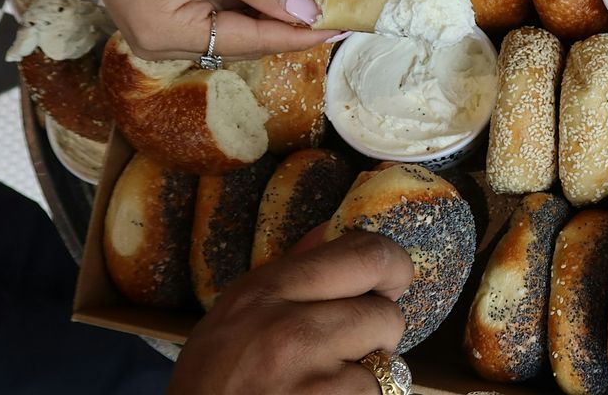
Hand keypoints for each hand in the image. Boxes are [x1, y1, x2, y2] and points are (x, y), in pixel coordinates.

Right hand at [60, 0, 341, 60]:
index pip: (249, 42)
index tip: (340, 27)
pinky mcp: (172, 6)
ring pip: (238, 18)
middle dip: (286, 10)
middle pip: (245, 36)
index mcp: (164, 31)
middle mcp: (163, 39)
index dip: (298, 35)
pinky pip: (223, 2)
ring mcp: (166, 25)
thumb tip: (304, 14)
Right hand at [168, 230, 412, 393]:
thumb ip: (289, 273)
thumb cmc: (214, 383)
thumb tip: (333, 230)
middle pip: (387, 311)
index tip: (391, 282)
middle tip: (355, 345)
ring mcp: (309, 374)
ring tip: (328, 382)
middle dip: (381, 330)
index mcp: (264, 291)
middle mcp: (287, 328)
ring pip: (389, 359)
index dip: (392, 267)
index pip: (364, 254)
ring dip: (371, 372)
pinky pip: (377, 393)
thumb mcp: (234, 317)